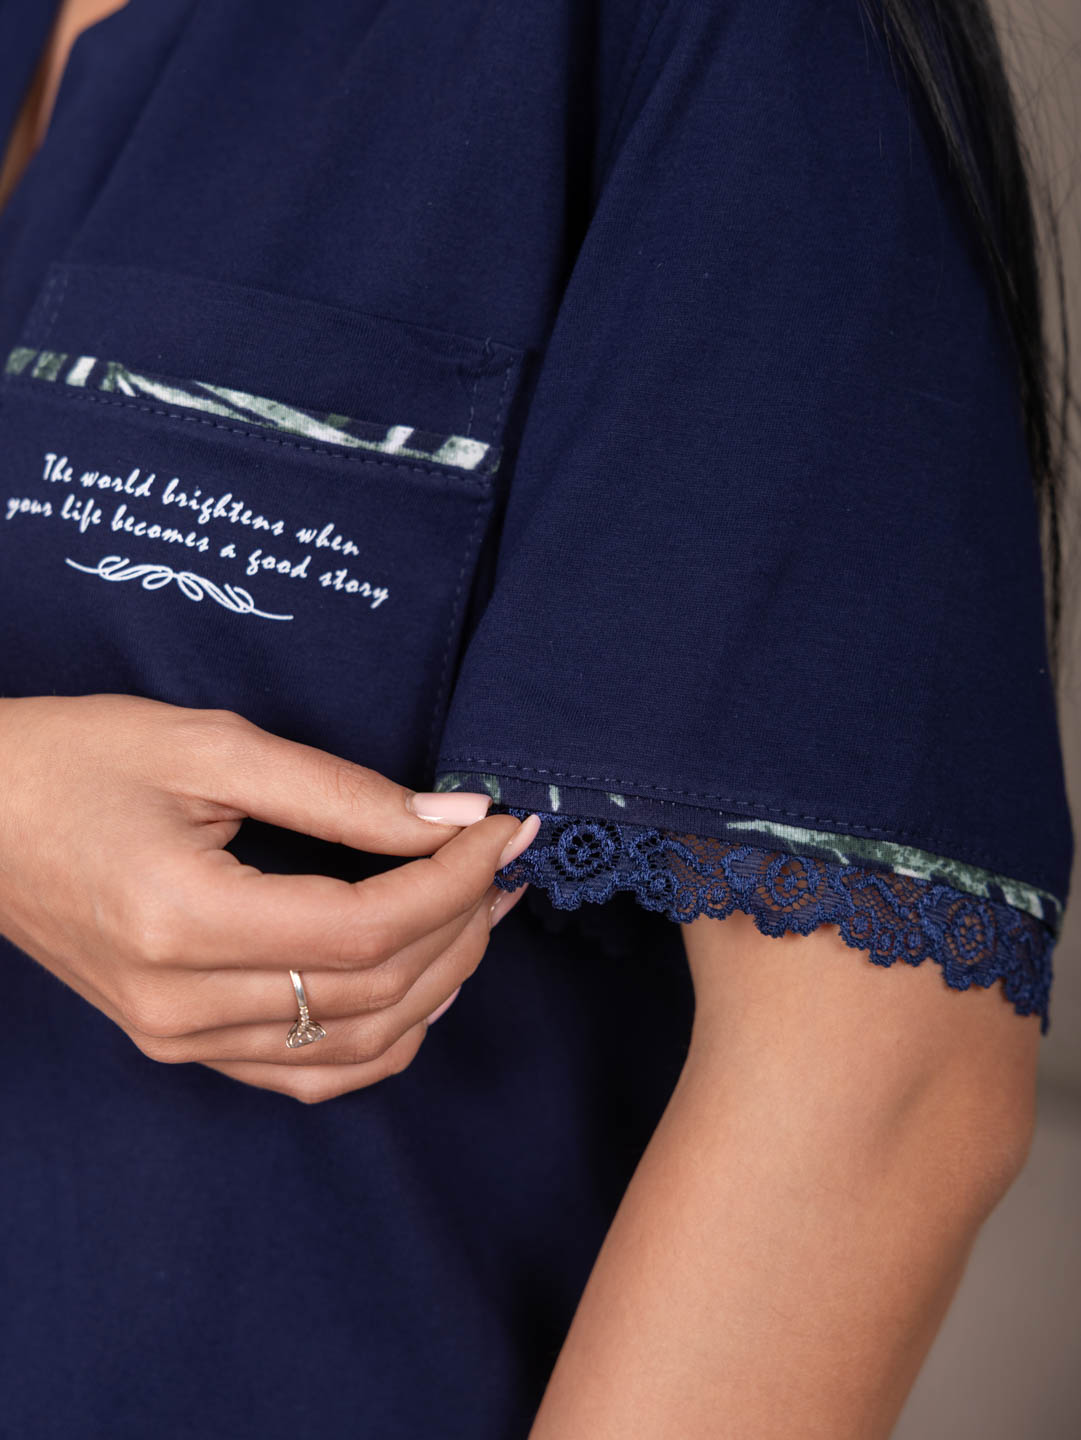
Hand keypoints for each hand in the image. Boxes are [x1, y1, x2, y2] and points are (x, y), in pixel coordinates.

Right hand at [0, 694, 535, 1101]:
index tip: (503, 829)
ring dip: (439, 980)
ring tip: (480, 909)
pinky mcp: (178, 1045)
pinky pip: (306, 1073)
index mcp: (181, 920)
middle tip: (502, 861)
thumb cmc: (78, 761)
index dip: (454, 881)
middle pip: (373, 991)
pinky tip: (423, 982)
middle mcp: (179, 1005)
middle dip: (461, 923)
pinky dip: (383, 1037)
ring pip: (354, 1046)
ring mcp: (176, 1039)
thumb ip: (342, 791)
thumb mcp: (212, 746)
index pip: (367, 929)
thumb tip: (454, 816)